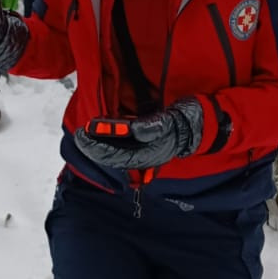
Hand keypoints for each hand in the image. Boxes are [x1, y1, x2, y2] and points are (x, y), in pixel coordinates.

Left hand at [74, 98, 204, 169]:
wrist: (198, 122)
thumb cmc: (184, 123)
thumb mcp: (169, 122)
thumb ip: (152, 127)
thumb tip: (134, 130)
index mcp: (146, 156)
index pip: (114, 156)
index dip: (96, 147)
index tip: (82, 135)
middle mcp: (141, 156)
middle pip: (110, 156)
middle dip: (93, 146)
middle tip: (79, 133)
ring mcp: (141, 149)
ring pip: (113, 150)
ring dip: (99, 142)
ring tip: (86, 131)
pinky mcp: (141, 141)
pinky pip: (120, 143)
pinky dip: (108, 137)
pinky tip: (101, 129)